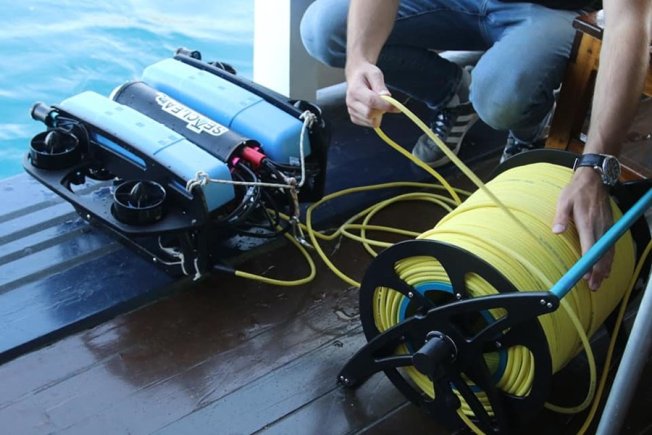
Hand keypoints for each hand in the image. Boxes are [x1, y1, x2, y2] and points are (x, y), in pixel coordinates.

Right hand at [344, 61, 398, 127]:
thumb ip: (380, 85)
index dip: (386, 105)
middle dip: (382, 110)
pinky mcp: (354, 118)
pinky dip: (375, 118)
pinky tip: (373, 108)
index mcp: (355, 90)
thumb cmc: (366, 74)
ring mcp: (351, 111)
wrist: (356, 76)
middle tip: (386, 102)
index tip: (398, 107)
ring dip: (379, 114)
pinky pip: (369, 124)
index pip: (371, 102)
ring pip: (371, 121)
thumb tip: (386, 96)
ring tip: (377, 103)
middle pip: (370, 114)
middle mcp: (351, 102)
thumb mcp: (375, 74)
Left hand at [552, 168, 613, 290]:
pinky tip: (607, 267)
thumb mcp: (564, 201)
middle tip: (593, 286)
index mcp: (587, 222)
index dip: (589, 263)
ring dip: (605, 268)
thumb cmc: (576, 191)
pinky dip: (610, 258)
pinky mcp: (609, 226)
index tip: (586, 275)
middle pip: (601, 254)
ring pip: (609, 251)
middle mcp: (600, 226)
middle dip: (598, 272)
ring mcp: (607, 226)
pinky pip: (612, 246)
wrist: (593, 179)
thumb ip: (561, 217)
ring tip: (601, 282)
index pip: (590, 247)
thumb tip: (557, 232)